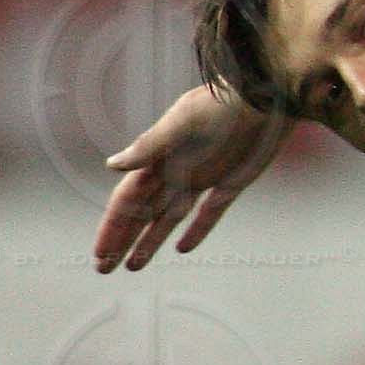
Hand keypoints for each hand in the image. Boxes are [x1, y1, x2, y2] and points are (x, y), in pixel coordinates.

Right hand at [93, 83, 288, 272]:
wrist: (265, 96)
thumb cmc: (221, 102)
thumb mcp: (183, 122)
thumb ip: (150, 145)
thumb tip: (112, 165)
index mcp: (158, 159)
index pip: (127, 201)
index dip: (112, 228)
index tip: (99, 254)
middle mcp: (176, 172)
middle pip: (142, 215)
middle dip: (123, 241)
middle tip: (103, 269)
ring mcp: (203, 179)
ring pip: (169, 218)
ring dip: (151, 241)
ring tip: (134, 266)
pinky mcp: (231, 182)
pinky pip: (210, 213)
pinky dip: (197, 231)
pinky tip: (183, 248)